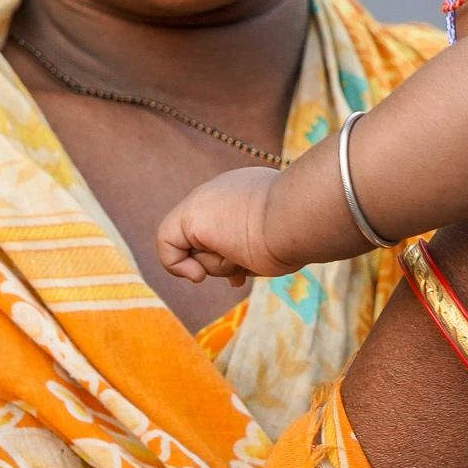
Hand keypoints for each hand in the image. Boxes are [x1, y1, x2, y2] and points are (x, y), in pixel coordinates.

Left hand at [154, 166, 290, 284]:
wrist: (301, 217)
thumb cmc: (300, 231)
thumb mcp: (281, 237)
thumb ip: (259, 244)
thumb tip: (242, 269)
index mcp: (249, 192)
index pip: (226, 229)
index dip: (228, 258)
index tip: (240, 276)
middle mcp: (224, 192)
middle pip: (210, 241)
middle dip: (223, 263)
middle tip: (244, 262)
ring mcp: (206, 200)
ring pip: (197, 249)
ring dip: (220, 265)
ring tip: (243, 252)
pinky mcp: (190, 215)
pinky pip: (167, 245)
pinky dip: (175, 265)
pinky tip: (197, 275)